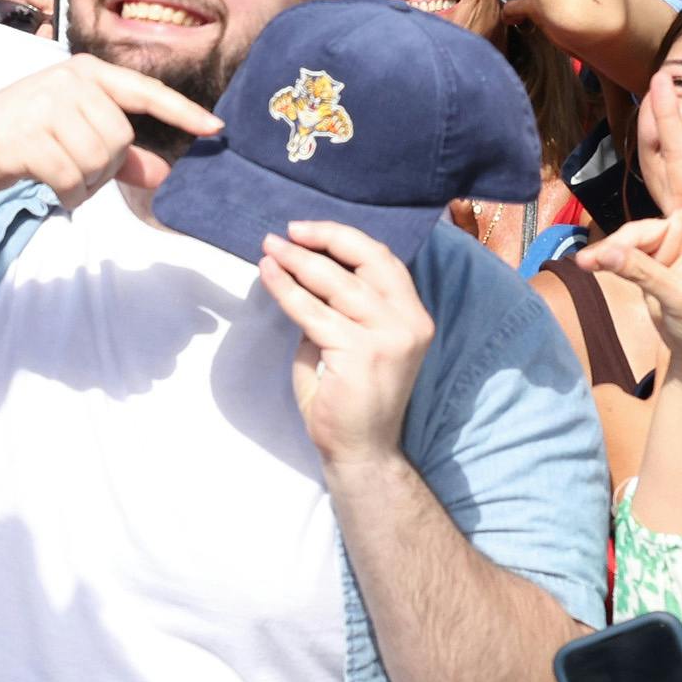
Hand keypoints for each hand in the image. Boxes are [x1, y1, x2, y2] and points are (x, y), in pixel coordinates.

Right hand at [0, 54, 223, 209]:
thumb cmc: (25, 136)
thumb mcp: (73, 135)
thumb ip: (120, 154)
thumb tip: (162, 175)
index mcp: (86, 72)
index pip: (145, 91)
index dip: (182, 112)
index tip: (215, 128)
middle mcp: (69, 81)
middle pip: (120, 140)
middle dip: (105, 167)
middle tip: (75, 169)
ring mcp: (47, 105)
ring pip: (98, 162)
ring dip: (84, 184)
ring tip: (60, 177)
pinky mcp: (30, 137)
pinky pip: (72, 178)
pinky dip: (68, 195)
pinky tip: (52, 190)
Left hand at [255, 221, 434, 468]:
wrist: (361, 450)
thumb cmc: (350, 398)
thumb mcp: (350, 341)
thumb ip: (338, 307)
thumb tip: (303, 269)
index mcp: (413, 315)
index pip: (382, 259)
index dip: (344, 237)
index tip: (307, 230)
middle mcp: (409, 322)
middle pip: (366, 261)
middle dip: (321, 240)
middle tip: (285, 233)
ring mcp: (389, 337)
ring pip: (336, 283)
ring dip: (297, 261)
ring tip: (270, 249)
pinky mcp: (361, 352)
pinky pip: (313, 311)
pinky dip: (286, 289)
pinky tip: (269, 275)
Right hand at [579, 117, 681, 379]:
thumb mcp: (681, 300)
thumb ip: (642, 272)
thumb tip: (600, 254)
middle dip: (669, 122)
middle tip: (662, 79)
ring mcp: (677, 234)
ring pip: (637, 222)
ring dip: (617, 243)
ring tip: (591, 264)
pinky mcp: (656, 250)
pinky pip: (625, 245)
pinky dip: (609, 256)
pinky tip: (590, 264)